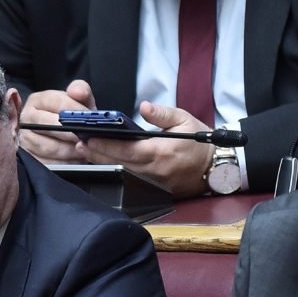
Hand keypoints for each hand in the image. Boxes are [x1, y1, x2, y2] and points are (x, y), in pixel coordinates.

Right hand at [18, 80, 96, 162]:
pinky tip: (76, 159)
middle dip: (72, 133)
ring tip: (84, 148)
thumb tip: (77, 92)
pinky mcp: (29, 156)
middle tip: (87, 137)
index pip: (56, 102)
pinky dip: (65, 162)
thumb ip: (81, 91)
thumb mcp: (77, 100)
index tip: (89, 117)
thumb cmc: (69, 116)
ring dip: (70, 150)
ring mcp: (25, 138)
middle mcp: (27, 118)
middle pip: (50, 126)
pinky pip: (48, 162)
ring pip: (49, 147)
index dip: (74, 109)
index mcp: (38, 100)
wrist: (59, 133)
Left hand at [78, 100, 213, 198]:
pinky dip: (117, 171)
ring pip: (122, 173)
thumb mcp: (184, 120)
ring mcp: (155, 183)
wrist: (216, 167)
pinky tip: (106, 163)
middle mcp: (155, 170)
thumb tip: (144, 107)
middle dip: (98, 154)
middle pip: (119, 164)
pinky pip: (131, 181)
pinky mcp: (156, 190)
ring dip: (104, 163)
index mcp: (161, 152)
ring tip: (88, 152)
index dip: (105, 145)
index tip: (89, 138)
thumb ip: (162, 114)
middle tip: (81, 145)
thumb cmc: (200, 143)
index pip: (126, 150)